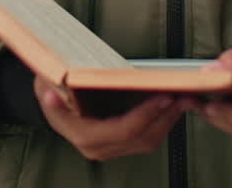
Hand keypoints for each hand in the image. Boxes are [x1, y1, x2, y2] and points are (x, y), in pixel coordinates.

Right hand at [33, 75, 196, 160]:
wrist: (51, 99)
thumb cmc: (51, 88)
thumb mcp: (46, 83)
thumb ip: (49, 91)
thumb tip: (50, 93)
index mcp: (84, 136)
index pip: (123, 130)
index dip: (147, 114)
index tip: (164, 96)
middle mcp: (99, 148)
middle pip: (143, 138)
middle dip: (166, 116)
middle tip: (185, 93)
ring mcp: (111, 148)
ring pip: (149, 140)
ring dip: (169, 119)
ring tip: (185, 96)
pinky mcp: (121, 143)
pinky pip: (148, 137)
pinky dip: (163, 121)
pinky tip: (173, 103)